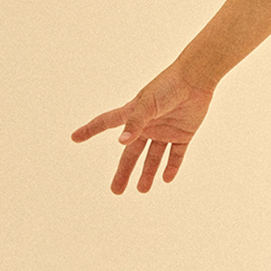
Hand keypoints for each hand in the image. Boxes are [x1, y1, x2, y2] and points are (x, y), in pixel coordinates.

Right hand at [72, 64, 215, 193]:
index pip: (106, 122)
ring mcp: (165, 130)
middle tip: (116, 190)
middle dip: (124, 171)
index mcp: (133, 114)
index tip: (74, 138)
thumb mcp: (147, 104)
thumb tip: (121, 142)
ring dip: (148, 173)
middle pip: (132, 153)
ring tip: (142, 190)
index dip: (90, 129)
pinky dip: (172, 167)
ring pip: (154, 157)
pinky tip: (166, 179)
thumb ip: (135, 123)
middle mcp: (147, 125)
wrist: (196, 79)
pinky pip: (176, 154)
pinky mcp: (184, 133)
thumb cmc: (168, 87)